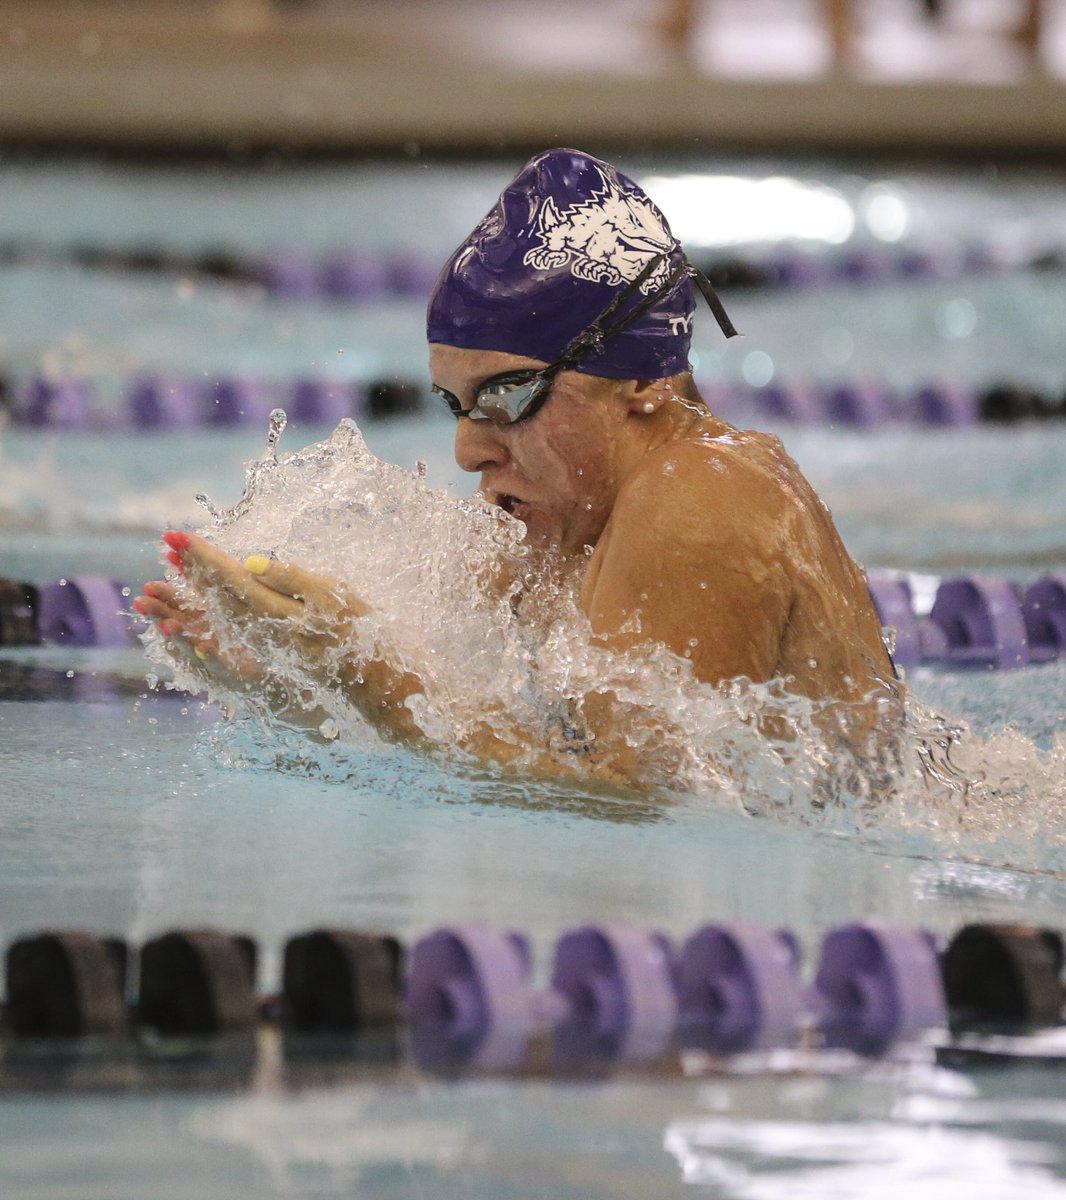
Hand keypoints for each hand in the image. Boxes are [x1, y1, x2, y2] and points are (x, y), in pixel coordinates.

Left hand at [134, 531, 368, 682]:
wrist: (378, 686)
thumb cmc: (364, 635)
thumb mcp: (336, 598)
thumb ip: (293, 581)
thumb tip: (251, 564)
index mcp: (277, 614)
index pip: (231, 579)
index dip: (203, 557)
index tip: (176, 537)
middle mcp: (263, 634)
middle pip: (218, 598)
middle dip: (192, 571)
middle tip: (167, 545)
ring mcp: (265, 649)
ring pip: (218, 619)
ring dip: (191, 597)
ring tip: (168, 576)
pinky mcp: (272, 658)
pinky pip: (229, 638)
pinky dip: (207, 624)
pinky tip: (194, 617)